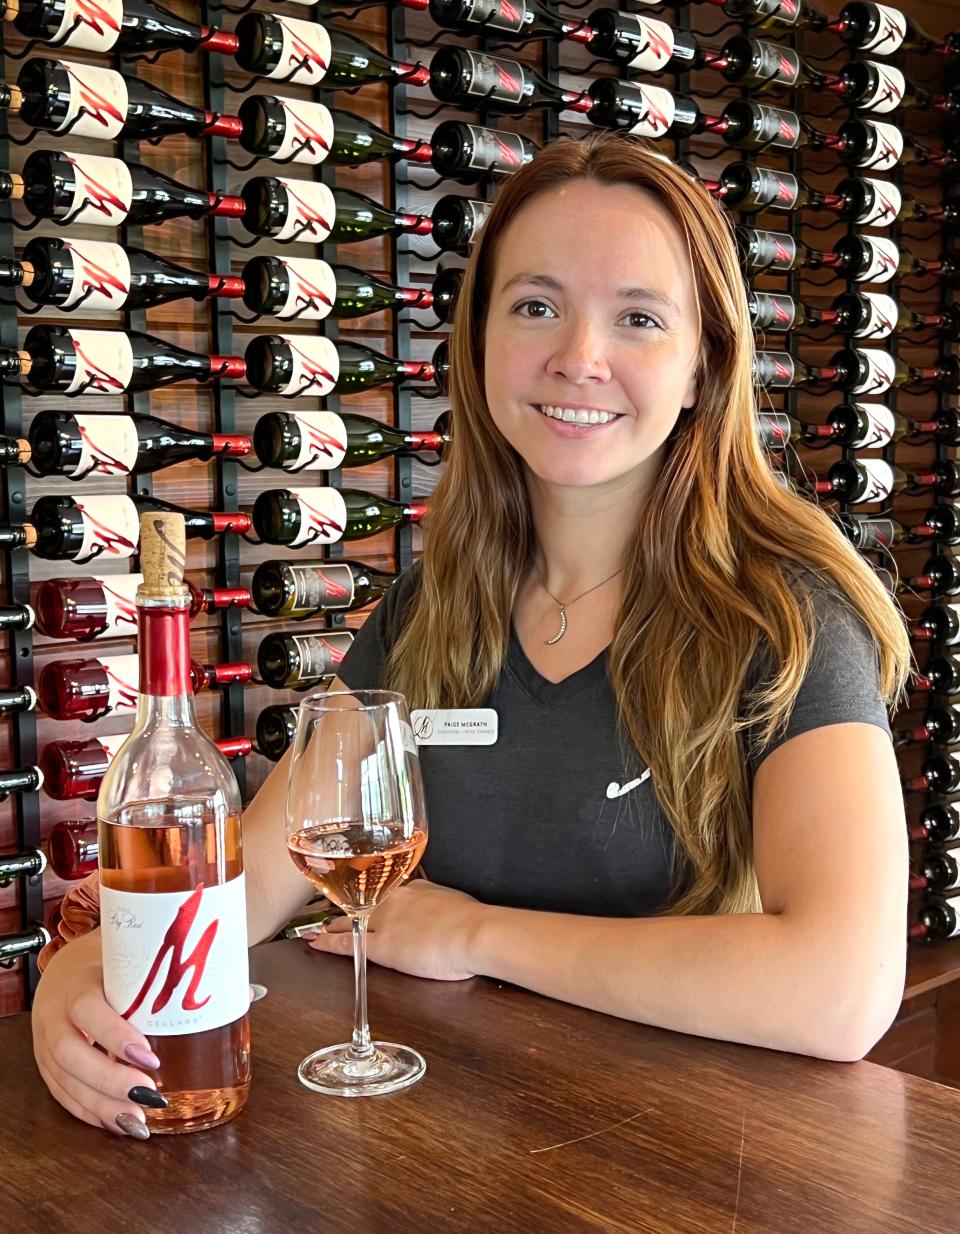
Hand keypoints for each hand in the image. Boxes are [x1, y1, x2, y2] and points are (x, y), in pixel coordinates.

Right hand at [31, 929, 159, 1139]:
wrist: (63, 971)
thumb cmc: (105, 965)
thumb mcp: (128, 960)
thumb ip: (169, 977)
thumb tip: (237, 992)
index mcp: (76, 983)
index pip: (88, 1009)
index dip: (115, 1035)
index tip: (149, 1056)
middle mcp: (55, 1015)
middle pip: (72, 1054)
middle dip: (110, 1080)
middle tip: (148, 1094)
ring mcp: (45, 1044)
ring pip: (65, 1081)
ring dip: (101, 1105)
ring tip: (137, 1121)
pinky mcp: (46, 1066)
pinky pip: (62, 1095)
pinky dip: (90, 1112)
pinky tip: (117, 1122)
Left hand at [303, 879, 480, 981]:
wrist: (475, 933)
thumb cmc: (475, 921)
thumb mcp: (457, 903)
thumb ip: (443, 905)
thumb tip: (446, 913)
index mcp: (415, 888)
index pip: (384, 890)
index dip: (369, 896)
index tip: (362, 899)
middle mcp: (394, 898)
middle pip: (361, 902)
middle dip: (344, 906)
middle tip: (330, 912)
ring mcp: (385, 920)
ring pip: (349, 920)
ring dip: (332, 923)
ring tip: (317, 928)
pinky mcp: (381, 944)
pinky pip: (348, 942)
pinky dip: (328, 942)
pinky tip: (315, 942)